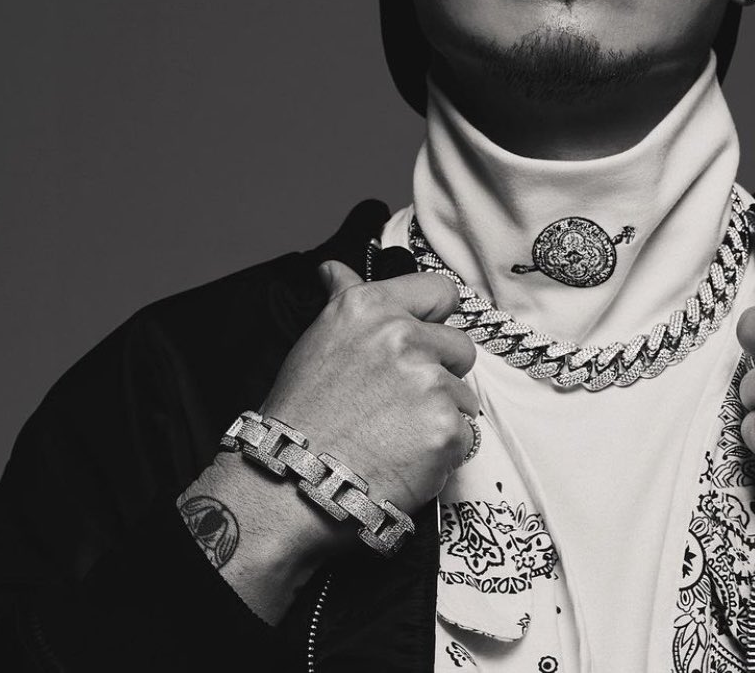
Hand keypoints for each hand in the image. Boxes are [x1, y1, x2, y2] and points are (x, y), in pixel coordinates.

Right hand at [179, 257, 477, 621]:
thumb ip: (342, 298)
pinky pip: (465, 436)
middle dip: (442, 372)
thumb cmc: (298, 417)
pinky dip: (442, 452)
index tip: (429, 335)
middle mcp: (404, 337)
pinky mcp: (446, 428)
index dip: (437, 317)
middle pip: (461, 346)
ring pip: (464, 395)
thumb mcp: (317, 340)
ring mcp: (429, 382)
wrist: (289, 485)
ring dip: (439, 415)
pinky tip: (404, 457)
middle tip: (401, 402)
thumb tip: (334, 269)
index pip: (441, 291)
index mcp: (372, 308)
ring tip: (394, 435)